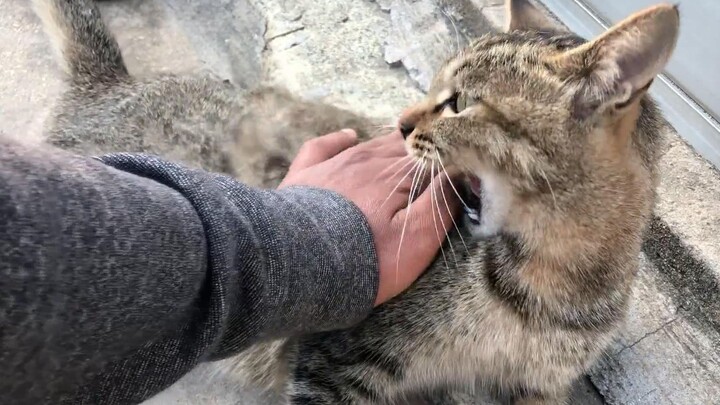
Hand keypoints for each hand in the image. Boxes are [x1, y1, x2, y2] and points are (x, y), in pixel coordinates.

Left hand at [279, 129, 460, 305]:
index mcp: (394, 173)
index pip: (429, 155)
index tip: (464, 159)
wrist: (298, 266)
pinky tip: (349, 136)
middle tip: (437, 153)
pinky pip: (324, 146)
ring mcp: (332, 164)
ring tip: (405, 145)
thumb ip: (441, 201)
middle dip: (420, 150)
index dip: (448, 157)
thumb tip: (462, 171)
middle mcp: (365, 160)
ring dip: (388, 146)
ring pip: (369, 144)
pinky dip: (340, 139)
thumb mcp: (416, 237)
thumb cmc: (365, 257)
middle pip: (400, 147)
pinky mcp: (304, 175)